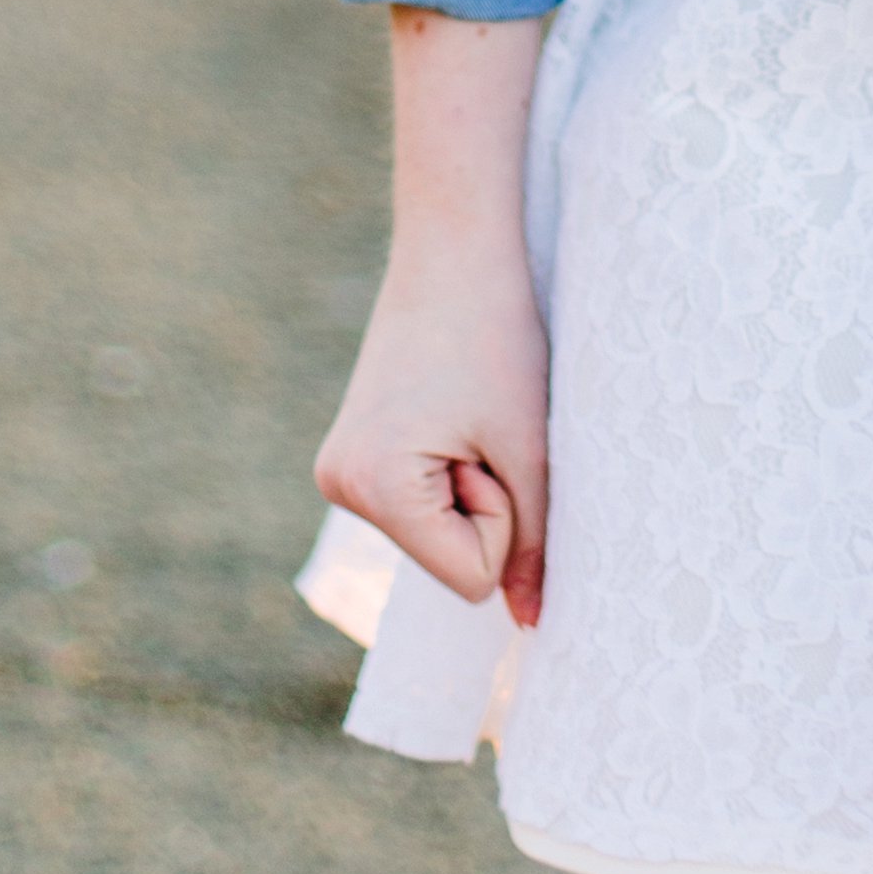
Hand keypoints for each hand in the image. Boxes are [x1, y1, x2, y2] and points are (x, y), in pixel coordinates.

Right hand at [317, 251, 549, 625]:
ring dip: (468, 483)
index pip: (471, 578)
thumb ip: (534, 542)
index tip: (490, 443)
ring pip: (439, 533)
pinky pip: (422, 503)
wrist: (454, 249)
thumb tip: (532, 624)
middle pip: (450, 559)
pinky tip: (447, 411)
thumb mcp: (529, 446)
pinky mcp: (351, 454)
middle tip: (477, 420)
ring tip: (463, 410)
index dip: (505, 518)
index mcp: (375, 488)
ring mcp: (338, 472)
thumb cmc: (498, 337)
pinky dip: (449, 470)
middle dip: (484, 501)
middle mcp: (339, 487)